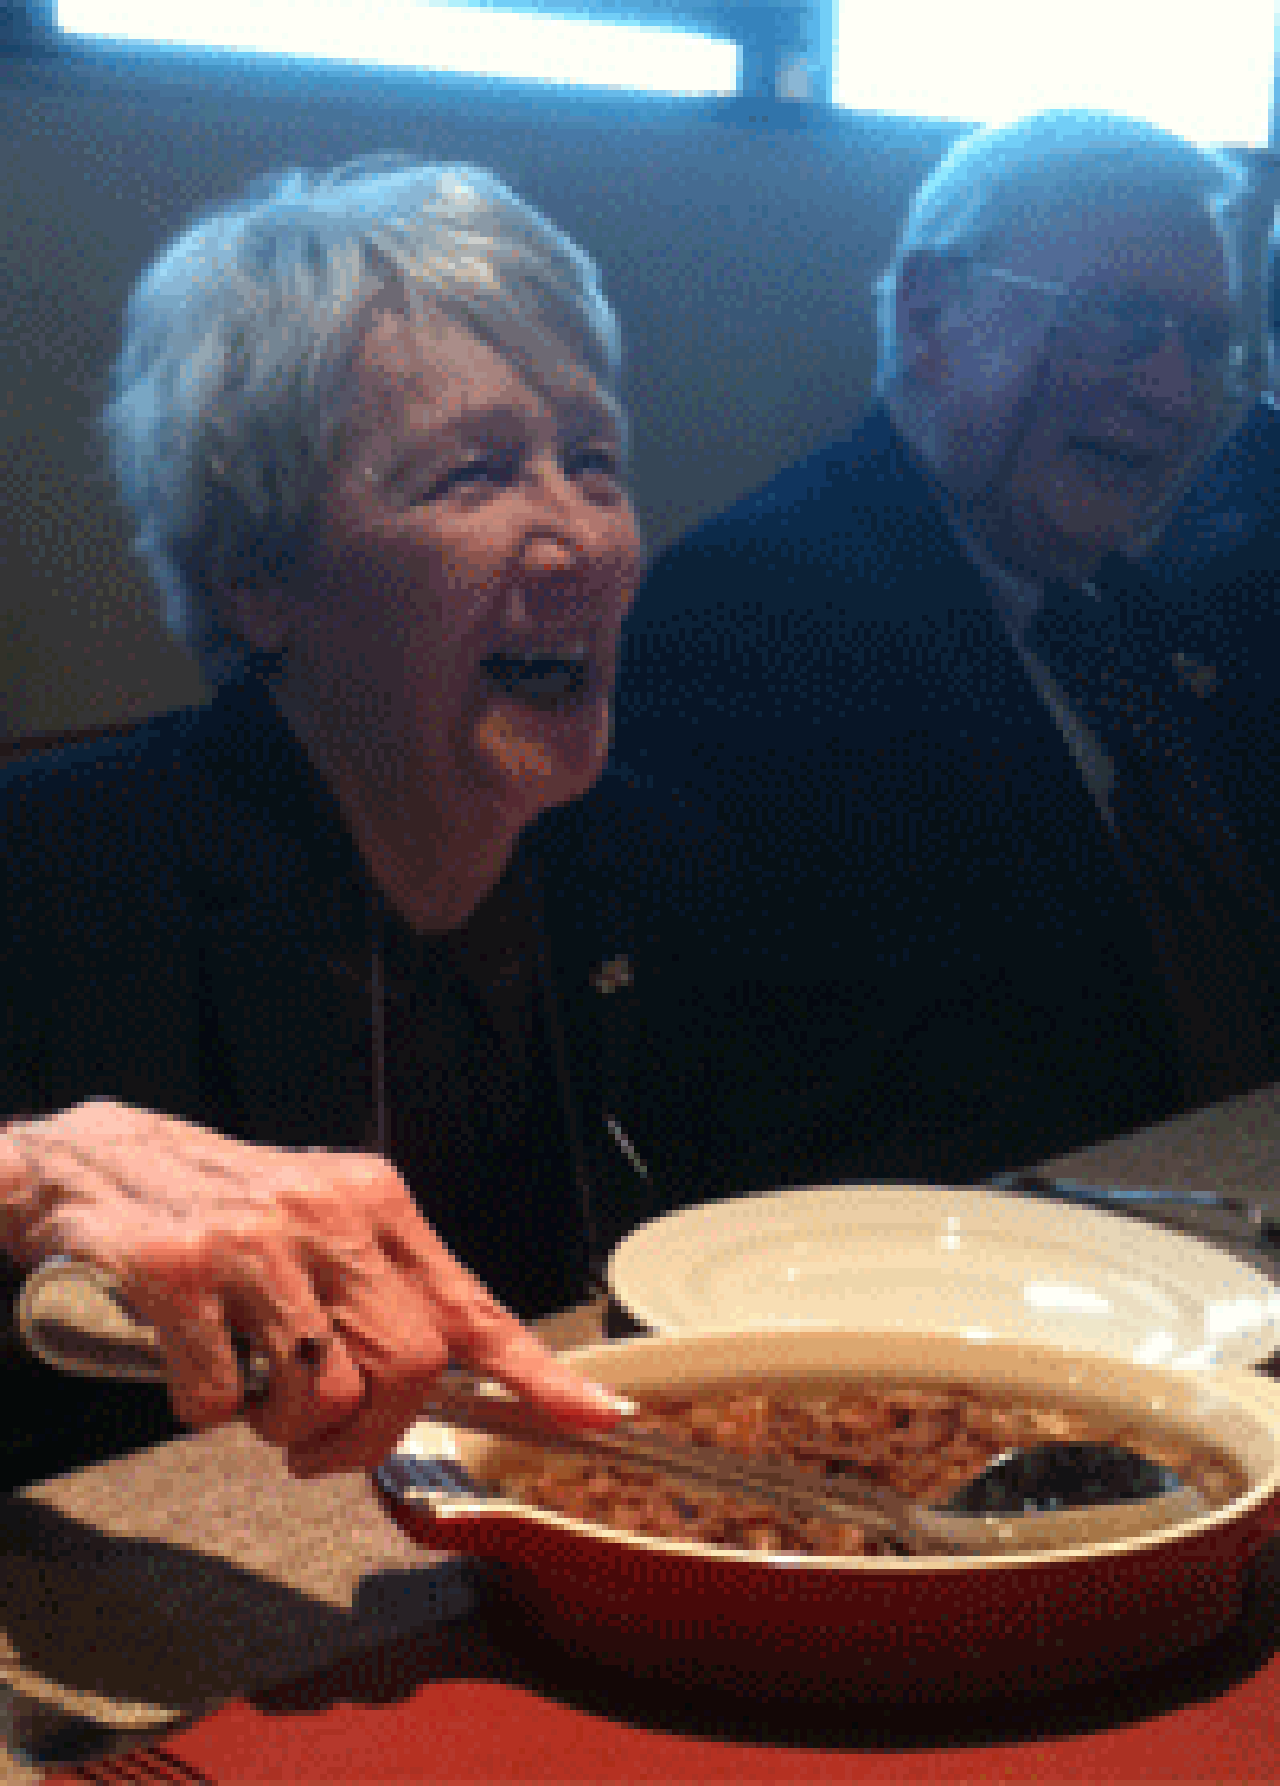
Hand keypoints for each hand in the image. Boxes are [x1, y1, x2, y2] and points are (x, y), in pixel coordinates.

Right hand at [2, 1100, 620, 1475]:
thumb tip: (455, 1373)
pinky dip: (207, 1411)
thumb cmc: (221, 1206)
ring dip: (284, 1429)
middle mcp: (327, 1213)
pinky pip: (221, 1399)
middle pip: (404, 1369)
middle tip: (319, 1449)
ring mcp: (255, 1239)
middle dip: (367, 1437)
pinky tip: (189, 1365)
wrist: (97, 1161)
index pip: (471, 1303)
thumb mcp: (320, 1224)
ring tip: (252, 1397)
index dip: (537, 1372)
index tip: (597, 1414)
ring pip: (318, 1393)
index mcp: (374, 1202)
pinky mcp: (180, 1270)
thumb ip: (382, 1288)